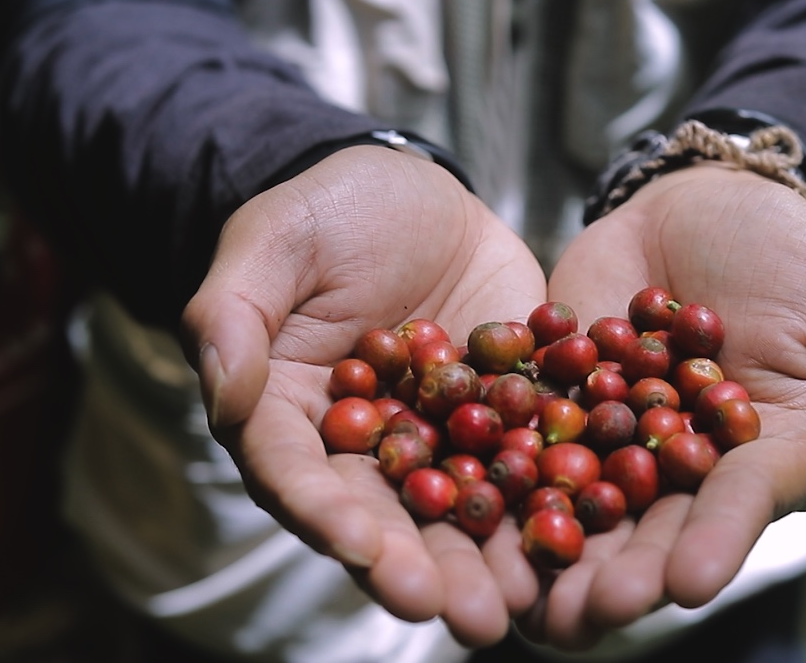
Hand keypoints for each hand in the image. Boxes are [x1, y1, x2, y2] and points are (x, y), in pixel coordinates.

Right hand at [181, 146, 547, 646]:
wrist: (412, 188)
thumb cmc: (323, 211)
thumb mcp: (269, 242)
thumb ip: (232, 316)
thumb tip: (221, 390)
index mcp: (288, 415)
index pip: (297, 476)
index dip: (326, 516)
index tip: (362, 549)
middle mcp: (362, 445)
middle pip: (384, 517)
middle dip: (421, 569)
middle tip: (462, 615)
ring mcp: (437, 434)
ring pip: (457, 509)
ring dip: (487, 561)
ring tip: (520, 606)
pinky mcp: (502, 412)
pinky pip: (528, 457)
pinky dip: (551, 498)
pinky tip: (584, 534)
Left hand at [530, 164, 805, 647]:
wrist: (707, 200)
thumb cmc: (799, 259)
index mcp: (763, 459)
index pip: (738, 507)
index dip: (716, 544)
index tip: (689, 585)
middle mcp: (686, 467)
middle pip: (651, 527)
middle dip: (619, 573)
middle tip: (583, 613)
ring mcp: (615, 436)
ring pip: (579, 502)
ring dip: (550, 551)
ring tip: (519, 595)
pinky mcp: (558, 398)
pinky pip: (524, 435)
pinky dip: (495, 468)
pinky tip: (461, 500)